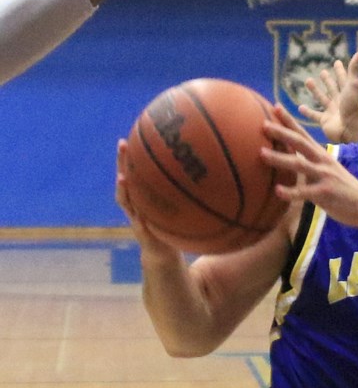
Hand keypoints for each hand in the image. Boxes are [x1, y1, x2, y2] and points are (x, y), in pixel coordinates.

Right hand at [115, 139, 182, 258]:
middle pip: (126, 180)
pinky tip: (140, 218)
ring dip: (123, 190)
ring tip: (122, 178)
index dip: (130, 155)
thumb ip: (184, 190)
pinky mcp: (144, 234)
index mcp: (144, 196)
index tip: (130, 136)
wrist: (163, 251)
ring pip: (127, 202)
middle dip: (123, 162)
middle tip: (123, 144)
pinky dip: (140, 222)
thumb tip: (205, 169)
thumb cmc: (172, 225)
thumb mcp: (178, 206)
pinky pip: (141, 226)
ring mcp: (137, 218)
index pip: (135, 171)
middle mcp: (136, 203)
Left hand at [262, 104, 357, 227]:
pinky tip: (277, 191)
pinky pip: (304, 192)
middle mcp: (323, 162)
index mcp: (322, 155)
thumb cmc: (344, 190)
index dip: (289, 120)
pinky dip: (291, 192)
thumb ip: (312, 165)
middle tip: (263, 124)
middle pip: (300, 143)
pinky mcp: (325, 193)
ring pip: (299, 164)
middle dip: (281, 132)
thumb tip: (294, 162)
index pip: (303, 134)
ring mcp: (324, 176)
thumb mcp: (329, 172)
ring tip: (261, 154)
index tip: (275, 107)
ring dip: (279, 158)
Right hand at [298, 52, 357, 142]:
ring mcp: (332, 111)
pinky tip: (300, 107)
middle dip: (328, 80)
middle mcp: (340, 100)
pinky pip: (314, 115)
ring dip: (315, 91)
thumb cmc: (354, 106)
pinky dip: (308, 112)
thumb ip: (355, 70)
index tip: (337, 62)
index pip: (343, 78)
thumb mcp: (354, 85)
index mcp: (348, 91)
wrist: (351, 129)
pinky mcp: (325, 121)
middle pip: (332, 87)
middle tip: (322, 72)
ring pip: (322, 99)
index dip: (341, 70)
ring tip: (308, 81)